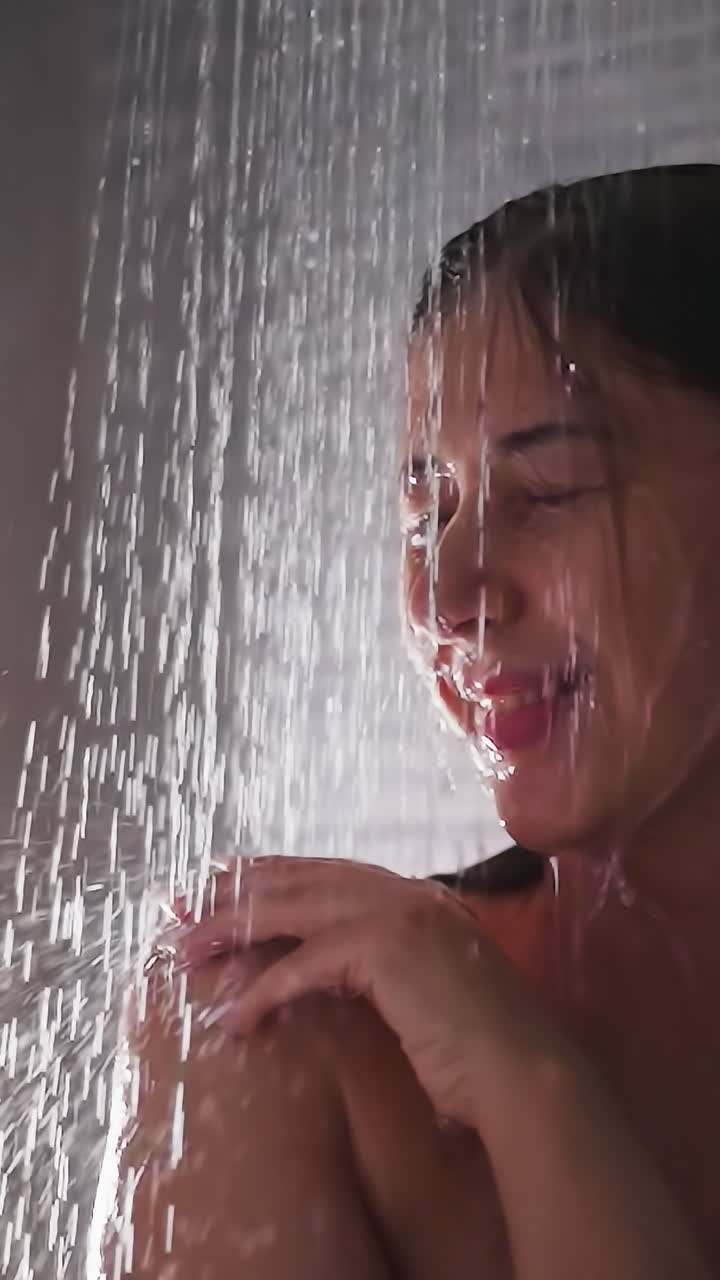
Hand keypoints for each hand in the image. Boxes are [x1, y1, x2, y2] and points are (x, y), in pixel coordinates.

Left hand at [169, 855, 569, 1129]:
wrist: (523, 1071)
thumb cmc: (480, 1050)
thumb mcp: (424, 994)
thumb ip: (384, 970)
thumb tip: (327, 975)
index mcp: (418, 897)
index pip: (327, 873)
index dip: (270, 876)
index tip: (225, 882)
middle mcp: (407, 893)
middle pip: (300, 881)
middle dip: (235, 892)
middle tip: (182, 904)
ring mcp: (398, 912)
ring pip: (291, 910)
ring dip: (231, 931)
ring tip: (186, 951)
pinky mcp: (385, 947)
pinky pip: (302, 966)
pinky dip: (260, 992)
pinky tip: (231, 1018)